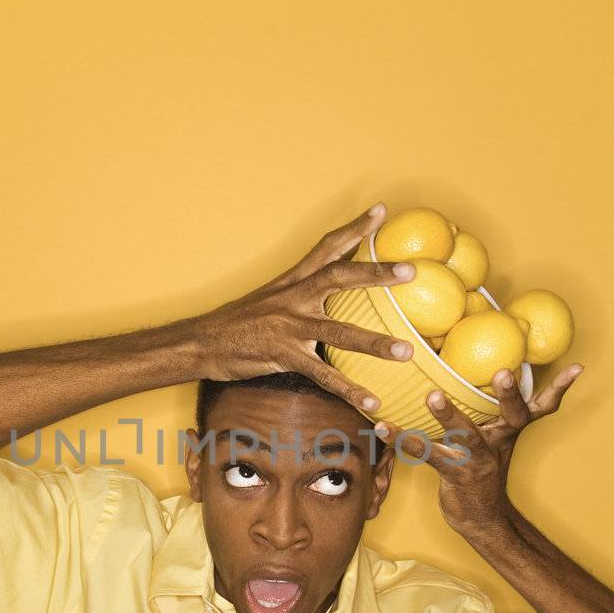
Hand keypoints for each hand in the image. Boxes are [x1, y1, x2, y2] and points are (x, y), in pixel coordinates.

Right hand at [196, 203, 418, 412]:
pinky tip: (372, 402)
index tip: (381, 211)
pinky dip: (349, 390)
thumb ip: (300, 294)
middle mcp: (293, 298)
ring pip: (340, 331)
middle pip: (340, 277)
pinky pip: (323, 375)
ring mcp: (288, 327)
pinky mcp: (283, 355)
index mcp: (293, 281)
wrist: (201, 343)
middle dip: (377, 273)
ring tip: (407, 351)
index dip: (355, 228)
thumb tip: (327, 295)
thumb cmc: (237, 323)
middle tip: (412, 271)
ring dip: (375, 343)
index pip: (327, 247)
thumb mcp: (269, 298)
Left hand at [379, 364, 584, 534]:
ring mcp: (477, 460)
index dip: (558, 389)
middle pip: (512, 416)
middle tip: (505, 372)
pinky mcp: (453, 473)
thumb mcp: (497, 437)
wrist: (481, 518)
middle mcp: (498, 442)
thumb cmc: (483, 467)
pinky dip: (402, 438)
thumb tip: (495, 367)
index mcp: (509, 429)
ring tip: (432, 396)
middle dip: (509, 395)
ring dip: (449, 415)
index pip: (541, 407)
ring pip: (466, 435)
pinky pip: (426, 453)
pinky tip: (382, 426)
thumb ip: (495, 408)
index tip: (576, 368)